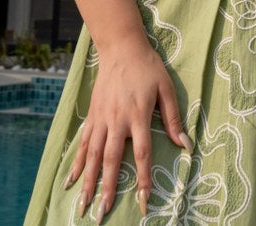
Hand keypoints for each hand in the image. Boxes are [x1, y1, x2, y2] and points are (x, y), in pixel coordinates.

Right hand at [64, 34, 191, 221]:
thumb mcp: (166, 87)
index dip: (142, 179)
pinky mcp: (92, 114)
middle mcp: (117, 120)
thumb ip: (173, 117)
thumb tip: (185, 144)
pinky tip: (71, 179)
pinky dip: (76, 161)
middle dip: (106, 188)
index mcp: (137, 115)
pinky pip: (82, 142)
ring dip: (87, 181)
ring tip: (82, 205)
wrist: (121, 47)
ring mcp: (101, 118)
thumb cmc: (148, 67)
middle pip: (110, 160)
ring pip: (92, 155)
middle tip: (101, 214)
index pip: (141, 154)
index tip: (143, 201)